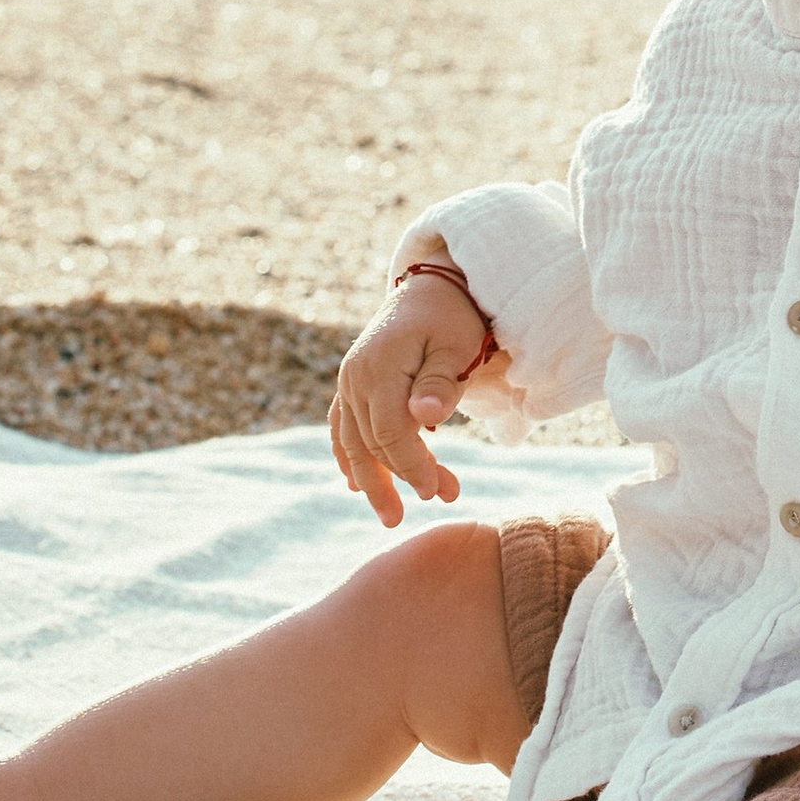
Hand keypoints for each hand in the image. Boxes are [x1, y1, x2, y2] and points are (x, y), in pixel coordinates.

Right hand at [329, 276, 487, 528]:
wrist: (433, 286)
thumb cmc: (453, 317)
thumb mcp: (458, 345)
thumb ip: (440, 382)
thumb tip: (424, 419)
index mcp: (381, 367)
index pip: (390, 432)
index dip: (412, 465)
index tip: (439, 490)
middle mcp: (355, 376)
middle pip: (372, 442)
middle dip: (404, 477)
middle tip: (440, 500)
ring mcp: (349, 380)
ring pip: (353, 441)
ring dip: (372, 479)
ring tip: (392, 515)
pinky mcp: (352, 383)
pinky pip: (342, 427)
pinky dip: (348, 456)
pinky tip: (356, 485)